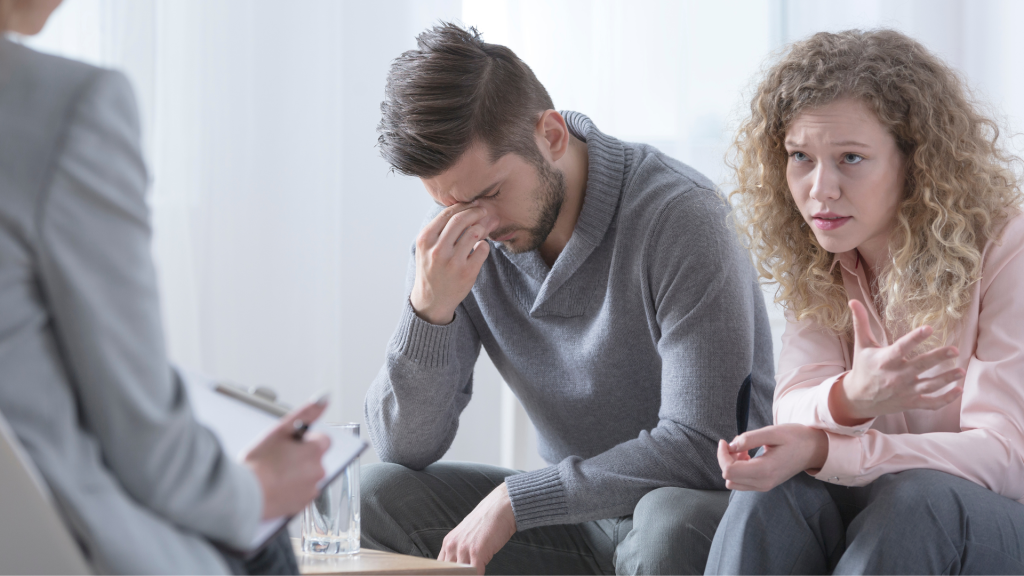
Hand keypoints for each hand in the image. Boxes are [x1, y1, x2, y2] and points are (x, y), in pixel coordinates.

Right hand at [243, 399, 330, 519]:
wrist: (242, 494)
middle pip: (315, 459)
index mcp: (315, 451)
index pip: (322, 440)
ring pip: (308, 476)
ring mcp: (311, 490)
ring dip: (297, 474)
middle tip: (279, 459)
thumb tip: (325, 398)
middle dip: (301, 457)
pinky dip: (292, 490)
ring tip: (275, 474)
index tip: (290, 444)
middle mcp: (318, 471)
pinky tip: (276, 487)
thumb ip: (307, 412)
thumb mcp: (281, 430)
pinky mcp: (301, 506)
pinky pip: (301, 494)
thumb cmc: (259, 462)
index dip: (305, 441)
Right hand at [410, 202, 498, 324]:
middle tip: (484, 211)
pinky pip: (483, 249)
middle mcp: (437, 250)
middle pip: (461, 220)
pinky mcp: (467, 273)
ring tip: (485, 228)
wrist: (431, 300)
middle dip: (476, 211)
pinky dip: (485, 245)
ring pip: (474, 233)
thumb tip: (467, 207)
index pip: (447, 214)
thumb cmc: (431, 268)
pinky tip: (481, 247)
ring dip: (482, 227)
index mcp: (425, 240)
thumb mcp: (426, 247)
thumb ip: (440, 228)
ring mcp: (452, 262)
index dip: (464, 205)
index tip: (473, 203)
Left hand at [437, 482, 516, 574]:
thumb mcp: (466, 536)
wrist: (500, 508)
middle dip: (457, 574)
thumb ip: (458, 552)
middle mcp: (453, 545)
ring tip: (474, 572)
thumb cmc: (487, 522)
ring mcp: (464, 548)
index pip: (440, 567)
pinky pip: (474, 573)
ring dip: (468, 574)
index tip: (452, 573)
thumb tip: (458, 567)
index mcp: (448, 542)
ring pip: (460, 573)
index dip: (447, 573)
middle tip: (465, 573)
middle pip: (448, 571)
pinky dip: (478, 575)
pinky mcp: (477, 551)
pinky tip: (481, 573)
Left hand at [718, 424, 828, 491]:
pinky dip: (738, 469)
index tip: (725, 441)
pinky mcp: (765, 485)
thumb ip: (749, 439)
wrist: (814, 449)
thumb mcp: (772, 432)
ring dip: (731, 465)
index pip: (729, 470)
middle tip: (736, 443)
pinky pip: (741, 482)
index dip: (722, 455)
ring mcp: (764, 486)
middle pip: (729, 477)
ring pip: (733, 482)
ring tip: (743, 449)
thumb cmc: (795, 437)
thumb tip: (730, 446)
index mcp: (765, 470)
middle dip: (726, 459)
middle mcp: (763, 483)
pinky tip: (747, 456)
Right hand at [830, 299, 964, 425]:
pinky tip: (959, 390)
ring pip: (929, 385)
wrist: (858, 398)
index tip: (928, 328)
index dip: (915, 338)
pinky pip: (931, 403)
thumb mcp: (861, 345)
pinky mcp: (911, 402)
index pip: (901, 348)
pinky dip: (946, 399)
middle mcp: (896, 376)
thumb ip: (861, 323)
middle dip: (938, 358)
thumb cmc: (863, 367)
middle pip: (921, 366)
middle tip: (954, 350)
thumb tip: (853, 301)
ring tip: (961, 371)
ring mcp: (905, 391)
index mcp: (884, 360)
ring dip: (946, 378)